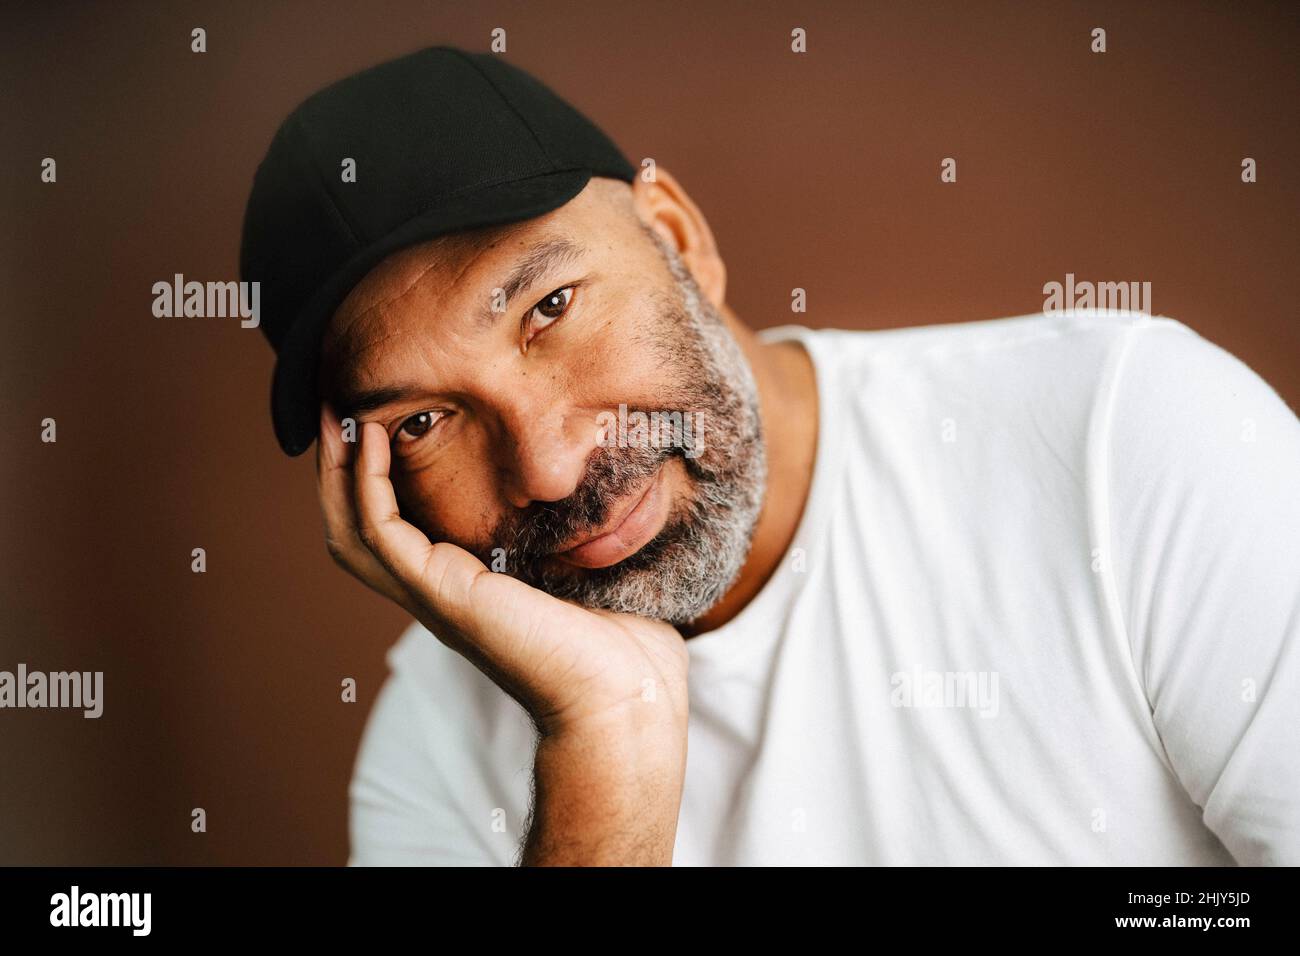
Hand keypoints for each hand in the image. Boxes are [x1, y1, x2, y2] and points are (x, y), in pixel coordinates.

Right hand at [315, 403, 688, 737]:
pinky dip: (367, 483)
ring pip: (352, 531)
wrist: (622, 696)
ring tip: (336, 415)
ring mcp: (434, 595)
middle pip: (354, 530)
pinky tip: (372, 440)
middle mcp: (438, 593)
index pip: (394, 530)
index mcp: (463, 588)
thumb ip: (570, 531)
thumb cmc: (616, 644)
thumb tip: (594, 481)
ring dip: (337, 472)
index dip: (374, 479)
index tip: (376, 421)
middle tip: (333, 410)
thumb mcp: (582, 567)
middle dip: (338, 470)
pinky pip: (381, 531)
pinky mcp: (443, 593)